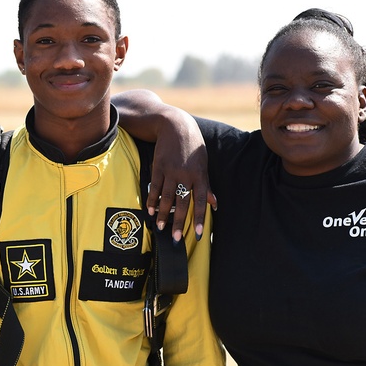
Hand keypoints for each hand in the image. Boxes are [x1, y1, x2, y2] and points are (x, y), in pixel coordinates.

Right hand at [146, 111, 215, 241]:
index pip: (200, 201)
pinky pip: (155, 188)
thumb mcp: (203, 163)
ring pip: (166, 198)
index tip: (198, 234)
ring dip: (163, 215)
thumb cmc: (192, 145)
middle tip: (175, 239)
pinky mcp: (158, 167)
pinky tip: (151, 211)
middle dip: (178, 222)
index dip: (199, 219)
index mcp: (200, 175)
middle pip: (182, 203)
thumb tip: (214, 203)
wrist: (174, 126)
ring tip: (161, 228)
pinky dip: (152, 201)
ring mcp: (170, 171)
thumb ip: (207, 184)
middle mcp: (185, 175)